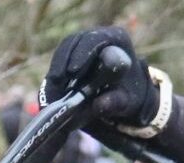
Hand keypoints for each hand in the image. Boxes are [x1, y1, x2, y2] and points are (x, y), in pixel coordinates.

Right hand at [42, 28, 158, 125]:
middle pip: (77, 41)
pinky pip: (61, 58)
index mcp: (118, 38)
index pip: (97, 39)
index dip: (83, 53)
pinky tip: (53, 85)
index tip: (74, 71)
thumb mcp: (129, 102)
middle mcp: (100, 36)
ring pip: (66, 48)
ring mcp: (85, 42)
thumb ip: (117, 102)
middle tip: (59, 79)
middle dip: (65, 60)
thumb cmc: (131, 95)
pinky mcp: (73, 52)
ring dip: (58, 66)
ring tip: (54, 85)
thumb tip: (99, 106)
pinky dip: (56, 71)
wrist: (127, 95)